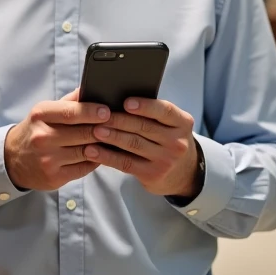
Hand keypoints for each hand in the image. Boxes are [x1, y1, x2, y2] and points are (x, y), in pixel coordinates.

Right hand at [3, 88, 111, 191]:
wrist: (13, 159)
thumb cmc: (36, 130)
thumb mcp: (45, 111)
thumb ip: (70, 101)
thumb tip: (94, 87)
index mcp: (41, 115)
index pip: (71, 112)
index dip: (92, 111)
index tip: (107, 110)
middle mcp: (43, 137)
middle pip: (83, 132)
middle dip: (104, 128)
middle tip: (119, 124)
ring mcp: (48, 159)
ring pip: (87, 151)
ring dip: (103, 145)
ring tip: (114, 139)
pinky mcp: (54, 177)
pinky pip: (85, 167)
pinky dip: (96, 160)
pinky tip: (101, 153)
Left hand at [83, 98, 200, 197]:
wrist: (183, 174)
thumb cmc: (167, 139)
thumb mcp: (171, 125)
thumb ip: (153, 114)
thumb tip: (117, 99)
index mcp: (183, 123)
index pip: (165, 111)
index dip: (145, 106)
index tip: (126, 102)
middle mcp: (177, 142)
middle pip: (144, 127)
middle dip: (119, 120)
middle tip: (99, 115)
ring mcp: (166, 160)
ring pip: (133, 144)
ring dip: (111, 136)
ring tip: (94, 130)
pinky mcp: (152, 175)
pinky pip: (126, 163)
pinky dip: (107, 156)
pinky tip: (92, 151)